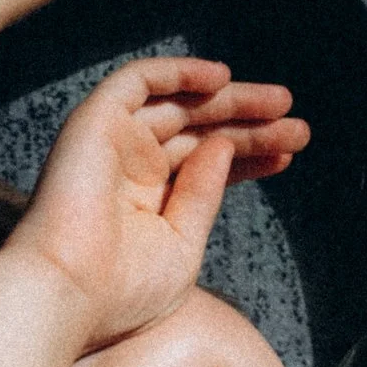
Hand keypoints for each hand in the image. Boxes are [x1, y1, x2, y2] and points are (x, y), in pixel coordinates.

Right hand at [5, 56, 307, 348]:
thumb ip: (203, 195)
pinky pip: (139, 81)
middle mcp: (129, 166)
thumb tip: (223, 146)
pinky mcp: (95, 122)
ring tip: (281, 103)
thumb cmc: (121, 291)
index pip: (205, 165)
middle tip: (299, 126)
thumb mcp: (182, 247)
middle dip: (250, 126)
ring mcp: (112, 142)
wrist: (67, 293)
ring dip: (230, 100)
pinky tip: (224, 78)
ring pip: (179, 105)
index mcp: (147, 201)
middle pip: (200, 132)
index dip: (248, 156)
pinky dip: (179, 73)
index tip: (288, 154)